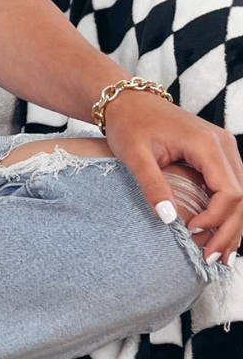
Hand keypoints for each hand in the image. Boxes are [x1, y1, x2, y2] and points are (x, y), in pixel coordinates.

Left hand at [104, 90, 242, 264]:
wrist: (127, 99)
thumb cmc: (129, 123)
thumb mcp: (134, 155)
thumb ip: (152, 186)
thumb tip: (169, 219)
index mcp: (206, 143)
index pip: (229, 191)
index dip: (216, 219)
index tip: (194, 234)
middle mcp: (223, 144)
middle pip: (242, 196)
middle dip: (229, 230)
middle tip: (212, 258)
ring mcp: (223, 147)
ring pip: (241, 193)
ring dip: (232, 224)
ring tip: (218, 254)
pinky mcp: (217, 153)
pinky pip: (231, 186)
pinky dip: (227, 211)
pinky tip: (218, 233)